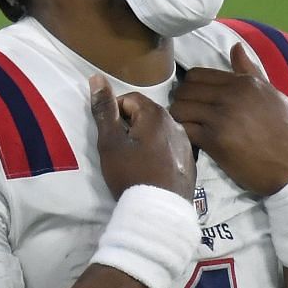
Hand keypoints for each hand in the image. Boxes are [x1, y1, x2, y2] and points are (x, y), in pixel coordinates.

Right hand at [90, 74, 194, 201]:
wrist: (158, 209)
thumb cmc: (130, 173)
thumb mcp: (110, 142)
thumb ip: (104, 110)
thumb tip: (97, 78)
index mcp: (155, 114)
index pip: (130, 99)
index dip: (114, 113)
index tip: (109, 134)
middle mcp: (175, 122)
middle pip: (146, 113)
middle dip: (130, 124)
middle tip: (119, 148)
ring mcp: (185, 141)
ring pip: (160, 130)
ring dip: (145, 137)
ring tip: (135, 159)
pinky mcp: (189, 160)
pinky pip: (170, 146)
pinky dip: (159, 151)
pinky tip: (151, 168)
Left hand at [169, 43, 287, 196]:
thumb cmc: (285, 130)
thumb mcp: (272, 94)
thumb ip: (250, 72)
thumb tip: (236, 47)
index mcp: (244, 82)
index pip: (198, 75)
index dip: (190, 87)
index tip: (194, 99)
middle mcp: (231, 95)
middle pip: (185, 90)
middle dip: (182, 102)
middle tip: (188, 115)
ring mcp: (221, 117)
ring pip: (179, 108)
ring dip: (179, 118)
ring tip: (188, 127)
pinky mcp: (214, 140)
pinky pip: (184, 129)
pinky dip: (182, 134)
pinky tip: (190, 140)